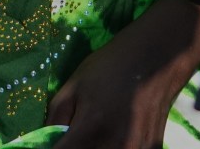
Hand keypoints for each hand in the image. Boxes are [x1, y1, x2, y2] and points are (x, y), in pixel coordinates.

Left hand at [46, 1, 199, 148]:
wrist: (158, 59)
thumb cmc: (110, 68)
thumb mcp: (72, 88)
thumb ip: (54, 122)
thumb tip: (41, 144)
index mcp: (91, 131)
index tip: (53, 142)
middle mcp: (116, 148)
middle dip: (72, 148)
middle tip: (72, 136)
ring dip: (93, 148)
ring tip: (94, 132)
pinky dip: (112, 148)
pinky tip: (113, 135)